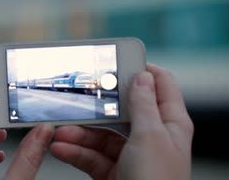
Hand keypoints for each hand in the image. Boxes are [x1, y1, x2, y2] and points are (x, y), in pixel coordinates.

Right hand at [50, 63, 193, 179]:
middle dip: (96, 107)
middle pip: (121, 110)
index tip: (115, 60)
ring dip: (78, 133)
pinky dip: (75, 152)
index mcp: (170, 123)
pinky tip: (61, 148)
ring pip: (101, 134)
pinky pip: (92, 155)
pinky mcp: (113, 171)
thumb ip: (142, 104)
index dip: (140, 69)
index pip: (160, 84)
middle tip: (76, 97)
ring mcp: (131, 155)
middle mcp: (151, 137)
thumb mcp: (150, 137)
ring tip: (59, 132)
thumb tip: (141, 75)